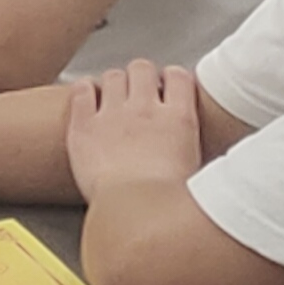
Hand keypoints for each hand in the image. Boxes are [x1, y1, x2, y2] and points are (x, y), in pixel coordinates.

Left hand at [64, 61, 206, 203]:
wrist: (135, 216)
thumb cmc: (168, 206)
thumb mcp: (199, 175)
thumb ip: (195, 153)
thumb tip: (202, 159)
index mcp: (178, 119)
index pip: (178, 77)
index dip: (172, 78)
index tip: (169, 85)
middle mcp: (145, 109)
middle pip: (142, 69)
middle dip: (141, 76)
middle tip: (139, 91)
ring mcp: (112, 114)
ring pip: (112, 77)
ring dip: (113, 83)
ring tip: (113, 97)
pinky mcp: (83, 125)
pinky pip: (81, 91)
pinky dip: (84, 91)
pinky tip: (86, 98)